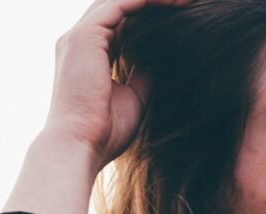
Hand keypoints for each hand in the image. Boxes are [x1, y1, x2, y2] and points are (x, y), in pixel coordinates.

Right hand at [3, 0, 191, 213]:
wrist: (80, 147)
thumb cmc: (104, 133)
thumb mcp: (133, 97)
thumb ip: (142, 73)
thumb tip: (161, 61)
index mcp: (86, 54)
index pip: (119, 22)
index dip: (148, 15)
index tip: (180, 16)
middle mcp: (78, 41)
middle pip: (118, 5)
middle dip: (152, 3)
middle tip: (187, 3)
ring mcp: (78, 36)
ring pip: (119, 0)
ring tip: (186, 0)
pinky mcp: (85, 36)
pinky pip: (120, 4)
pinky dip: (147, 0)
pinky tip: (174, 2)